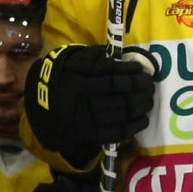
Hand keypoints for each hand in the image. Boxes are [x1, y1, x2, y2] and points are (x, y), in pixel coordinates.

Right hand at [22, 45, 157, 164]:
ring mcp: (90, 120)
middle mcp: (87, 102)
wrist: (42, 108)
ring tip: (149, 100)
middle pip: (123, 97)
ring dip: (142, 106)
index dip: (132, 75)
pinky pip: (118, 132)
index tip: (143, 71)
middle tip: (150, 86)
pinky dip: (135, 126)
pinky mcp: (93, 135)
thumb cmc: (62, 80)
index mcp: (81, 83)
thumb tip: (120, 57)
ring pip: (124, 113)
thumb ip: (94, 58)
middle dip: (142, 91)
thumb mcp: (72, 63)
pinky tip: (144, 119)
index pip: (114, 79)